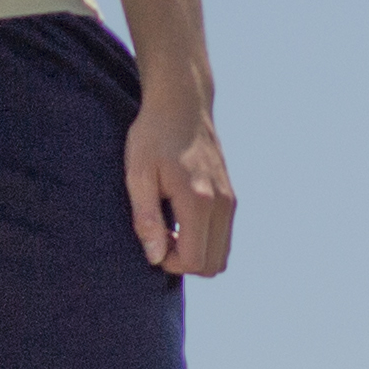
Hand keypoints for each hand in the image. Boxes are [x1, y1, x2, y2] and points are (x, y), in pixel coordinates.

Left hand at [125, 95, 234, 276]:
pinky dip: (204, 240)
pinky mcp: (231, 195)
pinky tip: (180, 220)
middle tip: (160, 238)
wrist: (182, 103)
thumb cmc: (153, 136)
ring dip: (196, 253)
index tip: (152, 241)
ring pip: (222, 254)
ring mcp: (230, 199)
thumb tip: (155, 257)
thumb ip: (147, 218)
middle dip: (185, 263)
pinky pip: (223, 236)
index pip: (194, 261)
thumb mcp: (138, 175)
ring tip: (170, 230)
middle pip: (213, 265)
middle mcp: (222, 203)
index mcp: (198, 200)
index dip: (170, 263)